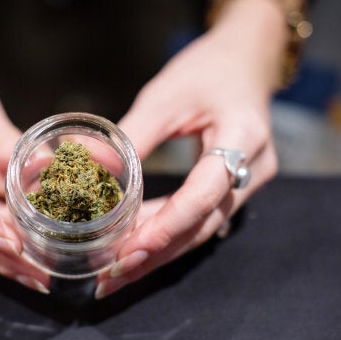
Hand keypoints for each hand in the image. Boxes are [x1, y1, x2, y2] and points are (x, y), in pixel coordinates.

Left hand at [96, 0, 283, 298]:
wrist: (246, 62)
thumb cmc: (208, 69)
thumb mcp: (166, 96)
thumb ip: (131, 135)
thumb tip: (86, 167)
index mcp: (244, 136)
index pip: (206, 192)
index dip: (168, 224)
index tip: (130, 248)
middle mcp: (254, 169)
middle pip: (202, 225)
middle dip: (155, 254)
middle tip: (112, 278)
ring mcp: (248, 183)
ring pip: (201, 230)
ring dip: (158, 254)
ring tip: (116, 276)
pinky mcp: (234, 190)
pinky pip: (200, 221)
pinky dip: (167, 237)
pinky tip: (137, 251)